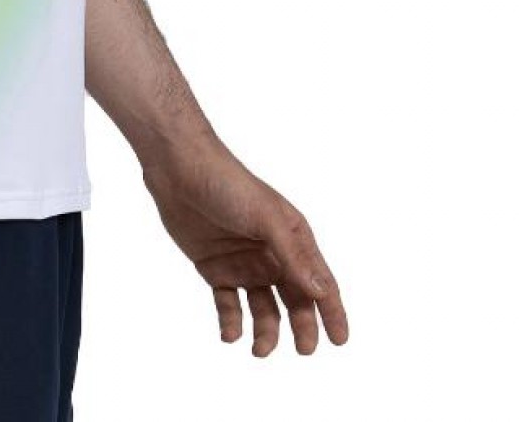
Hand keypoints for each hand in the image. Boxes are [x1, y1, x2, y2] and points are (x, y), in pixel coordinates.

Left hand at [140, 134, 349, 355]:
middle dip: (301, 327)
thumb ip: (293, 255)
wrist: (179, 168)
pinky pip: (228, 304)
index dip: (332, 311)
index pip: (319, 281)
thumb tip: (321, 292)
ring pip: (262, 308)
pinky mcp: (214, 268)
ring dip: (265, 332)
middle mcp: (272, 254)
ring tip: (259, 351)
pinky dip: (231, 323)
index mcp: (292, 238)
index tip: (340, 341)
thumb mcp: (265, 217)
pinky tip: (230, 335)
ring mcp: (243, 262)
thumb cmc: (228, 183)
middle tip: (303, 351)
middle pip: (294, 300)